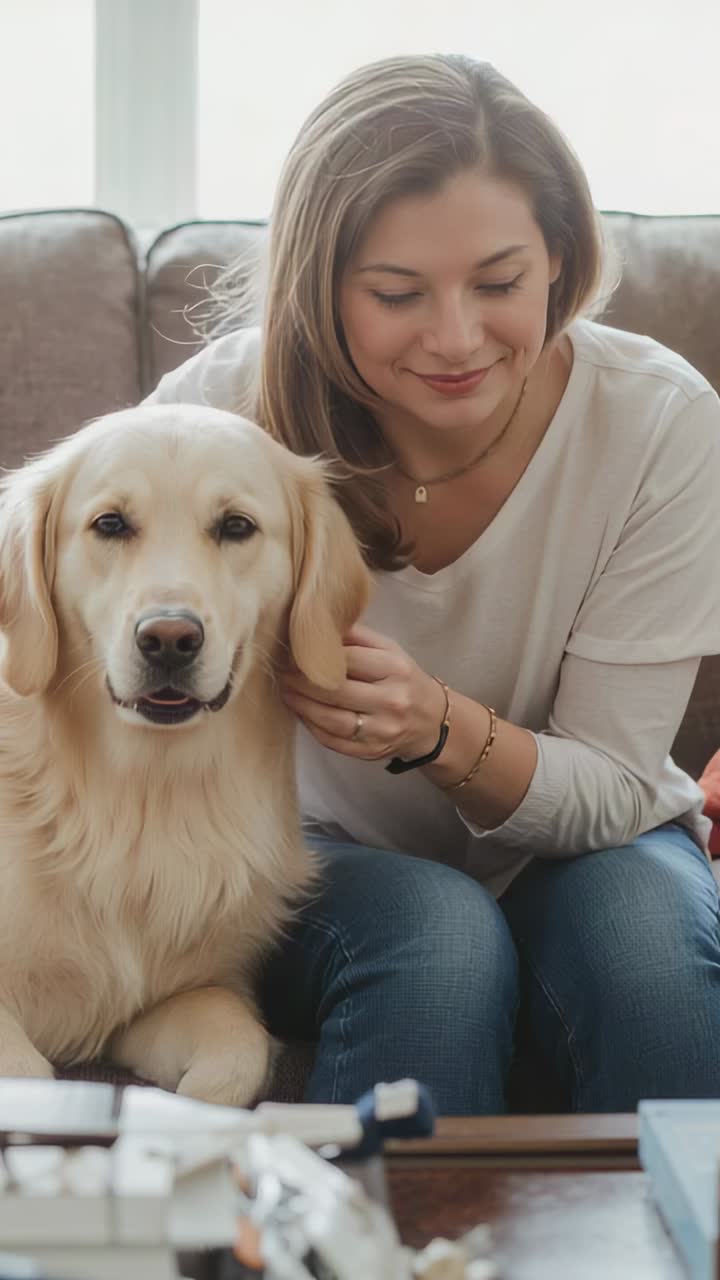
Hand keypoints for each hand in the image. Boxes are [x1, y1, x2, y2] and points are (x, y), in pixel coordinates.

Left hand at [279, 623, 446, 761]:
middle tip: (282, 673)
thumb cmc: (403, 679)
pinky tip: (301, 713)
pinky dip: (312, 727)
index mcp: (396, 669)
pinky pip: (334, 741)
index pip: (348, 659)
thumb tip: (316, 625)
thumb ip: (357, 637)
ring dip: (302, 705)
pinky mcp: (372, 752)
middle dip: (302, 681)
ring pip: (332, 720)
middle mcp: (392, 701)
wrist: (431, 721)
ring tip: (286, 692)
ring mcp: (382, 730)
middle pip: (336, 691)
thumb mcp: (389, 650)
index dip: (317, 656)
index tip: (294, 652)